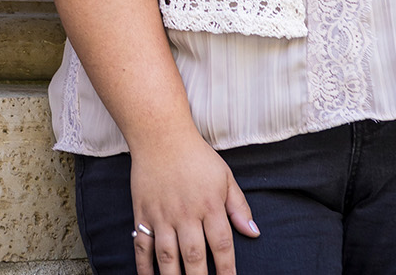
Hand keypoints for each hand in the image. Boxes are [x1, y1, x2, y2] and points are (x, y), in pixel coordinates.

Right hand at [130, 132, 258, 274]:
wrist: (160, 136)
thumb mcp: (225, 177)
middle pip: (194, 256)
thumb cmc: (196, 156)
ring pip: (167, 256)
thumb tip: (253, 232)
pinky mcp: (142, 214)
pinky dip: (144, 266)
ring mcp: (162, 215)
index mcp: (209, 205)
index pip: (222, 245)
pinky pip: (141, 246)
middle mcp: (186, 213)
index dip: (227, 269)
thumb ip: (239, 207)